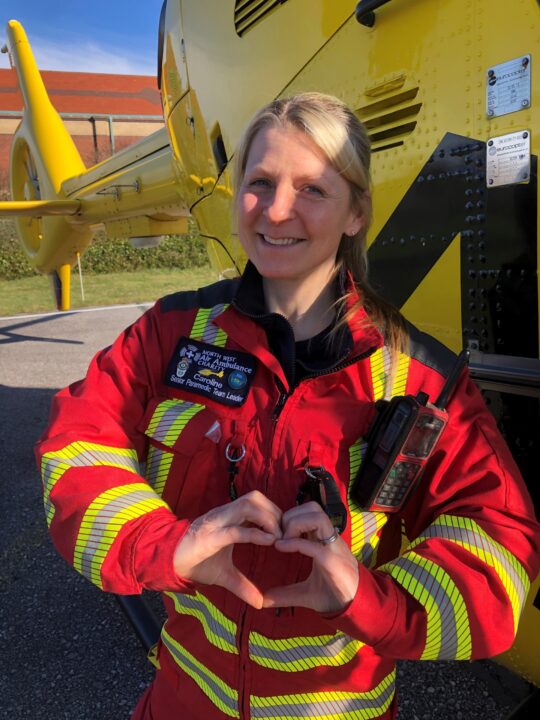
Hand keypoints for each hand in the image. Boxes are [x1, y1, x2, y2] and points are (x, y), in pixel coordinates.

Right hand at [173, 490, 281, 608]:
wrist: (168, 561)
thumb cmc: (196, 562)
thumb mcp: (225, 575)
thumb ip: (243, 585)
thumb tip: (260, 603)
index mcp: (229, 518)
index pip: (257, 502)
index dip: (274, 512)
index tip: (285, 532)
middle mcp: (225, 515)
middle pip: (255, 497)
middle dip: (274, 512)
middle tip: (284, 534)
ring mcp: (217, 523)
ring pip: (247, 505)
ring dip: (267, 519)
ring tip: (276, 538)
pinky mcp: (210, 536)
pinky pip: (235, 529)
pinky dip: (254, 533)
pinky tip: (267, 541)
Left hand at [262, 501, 358, 613]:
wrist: (356, 608)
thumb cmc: (334, 594)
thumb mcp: (305, 593)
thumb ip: (285, 593)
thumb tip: (264, 601)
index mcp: (323, 540)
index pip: (309, 512)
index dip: (290, 516)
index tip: (276, 533)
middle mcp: (329, 538)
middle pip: (312, 507)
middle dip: (291, 516)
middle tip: (279, 535)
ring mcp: (333, 547)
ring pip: (317, 517)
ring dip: (295, 524)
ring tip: (283, 540)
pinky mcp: (333, 561)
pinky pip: (315, 544)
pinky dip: (295, 543)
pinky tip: (281, 548)